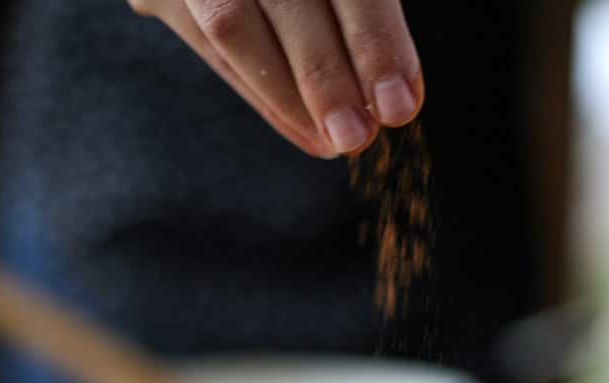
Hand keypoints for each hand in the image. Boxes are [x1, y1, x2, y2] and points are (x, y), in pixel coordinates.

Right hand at [128, 0, 423, 157]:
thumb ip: (362, 10)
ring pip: (233, 25)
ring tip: (332, 143)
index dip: (375, 39)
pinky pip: (208, 46)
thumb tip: (394, 96)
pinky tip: (303, 129)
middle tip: (358, 137)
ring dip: (288, 98)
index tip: (400, 104)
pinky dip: (261, 94)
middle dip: (327, 78)